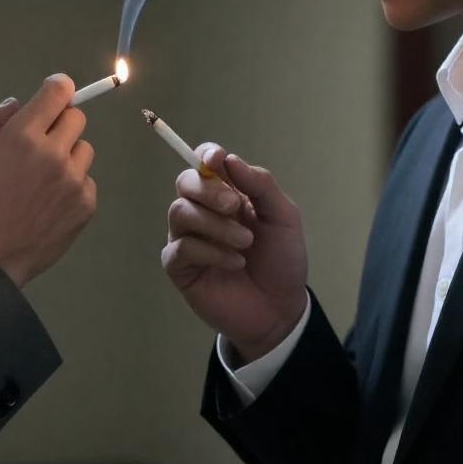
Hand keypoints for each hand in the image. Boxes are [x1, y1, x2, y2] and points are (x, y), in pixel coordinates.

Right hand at [0, 75, 96, 287]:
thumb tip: (15, 103)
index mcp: (22, 136)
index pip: (58, 92)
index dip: (56, 88)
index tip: (51, 95)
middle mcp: (54, 153)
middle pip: (77, 117)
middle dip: (59, 123)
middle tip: (38, 144)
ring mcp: (74, 180)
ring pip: (84, 149)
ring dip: (67, 154)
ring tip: (42, 178)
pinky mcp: (85, 205)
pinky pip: (86, 181)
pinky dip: (72, 185)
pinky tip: (48, 202)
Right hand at [161, 144, 307, 362]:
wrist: (280, 308)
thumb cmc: (281, 260)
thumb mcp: (283, 217)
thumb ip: (260, 185)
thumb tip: (229, 159)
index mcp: (226, 193)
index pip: (203, 162)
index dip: (205, 155)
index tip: (216, 159)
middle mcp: (202, 211)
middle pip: (185, 182)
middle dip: (209, 190)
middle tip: (235, 207)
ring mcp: (187, 238)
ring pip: (180, 212)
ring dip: (215, 225)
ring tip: (245, 243)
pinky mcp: (179, 266)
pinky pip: (181, 248)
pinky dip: (210, 252)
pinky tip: (234, 263)